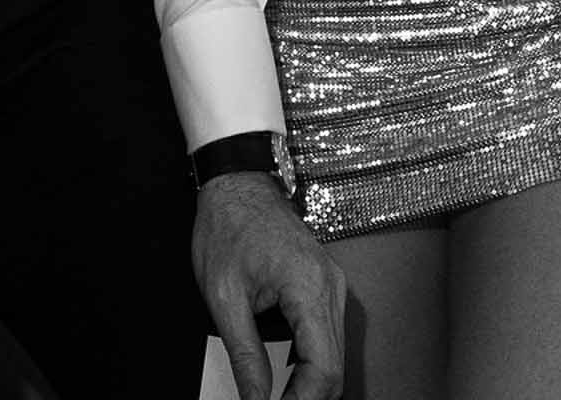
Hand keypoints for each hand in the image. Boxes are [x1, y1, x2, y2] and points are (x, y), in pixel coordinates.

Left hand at [192, 175, 345, 399]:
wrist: (236, 182)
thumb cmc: (227, 225)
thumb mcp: (224, 296)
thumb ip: (245, 355)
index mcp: (309, 287)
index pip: (323, 369)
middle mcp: (331, 286)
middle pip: (335, 368)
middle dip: (307, 399)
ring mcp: (332, 283)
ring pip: (336, 355)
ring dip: (311, 386)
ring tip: (280, 399)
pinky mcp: (325, 284)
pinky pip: (329, 336)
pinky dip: (312, 364)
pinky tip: (290, 378)